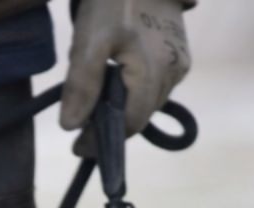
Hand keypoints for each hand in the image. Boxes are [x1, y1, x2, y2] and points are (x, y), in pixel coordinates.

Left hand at [60, 0, 192, 138]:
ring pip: (150, 103)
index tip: (78, 147)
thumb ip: (81, 84)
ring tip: (98, 105)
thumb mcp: (89, 41)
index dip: (103, 139)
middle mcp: (173, 73)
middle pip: (140, 116)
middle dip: (113, 127)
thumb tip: (71, 127)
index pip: (129, 124)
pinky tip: (120, 81)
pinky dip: (137, 92)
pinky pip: (158, 86)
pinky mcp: (182, 55)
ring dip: (126, 109)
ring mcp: (181, 64)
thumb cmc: (112, 1)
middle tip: (83, 130)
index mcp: (152, 72)